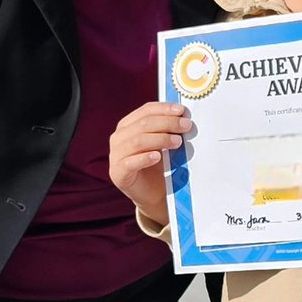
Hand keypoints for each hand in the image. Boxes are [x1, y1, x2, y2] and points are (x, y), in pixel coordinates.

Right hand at [109, 102, 191, 226]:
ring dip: (160, 139)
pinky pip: (129, 162)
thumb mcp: (162, 142)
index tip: (182, 110)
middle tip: (185, 126)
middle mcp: (118, 137)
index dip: (164, 109)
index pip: (145, 110)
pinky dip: (144, 158)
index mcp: (128, 125)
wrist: (152, 193)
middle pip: (143, 124)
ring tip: (177, 142)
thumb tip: (183, 116)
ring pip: (137, 141)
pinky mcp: (117, 173)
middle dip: (167, 123)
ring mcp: (115, 155)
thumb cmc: (158, 164)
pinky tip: (157, 157)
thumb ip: (167, 128)